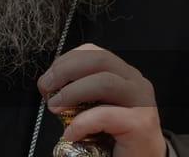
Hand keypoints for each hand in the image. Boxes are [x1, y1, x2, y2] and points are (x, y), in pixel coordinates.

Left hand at [37, 43, 165, 156]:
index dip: (66, 61)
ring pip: (104, 82)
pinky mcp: (141, 124)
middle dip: (65, 71)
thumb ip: (80, 91)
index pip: (93, 52)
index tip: (48, 79)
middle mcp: (135, 81)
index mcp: (123, 73)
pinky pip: (106, 115)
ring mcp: (142, 101)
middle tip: (46, 89)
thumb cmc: (115, 135)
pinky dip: (82, 123)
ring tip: (55, 108)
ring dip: (72, 92)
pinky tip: (71, 134)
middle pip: (99, 60)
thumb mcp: (94, 105)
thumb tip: (50, 85)